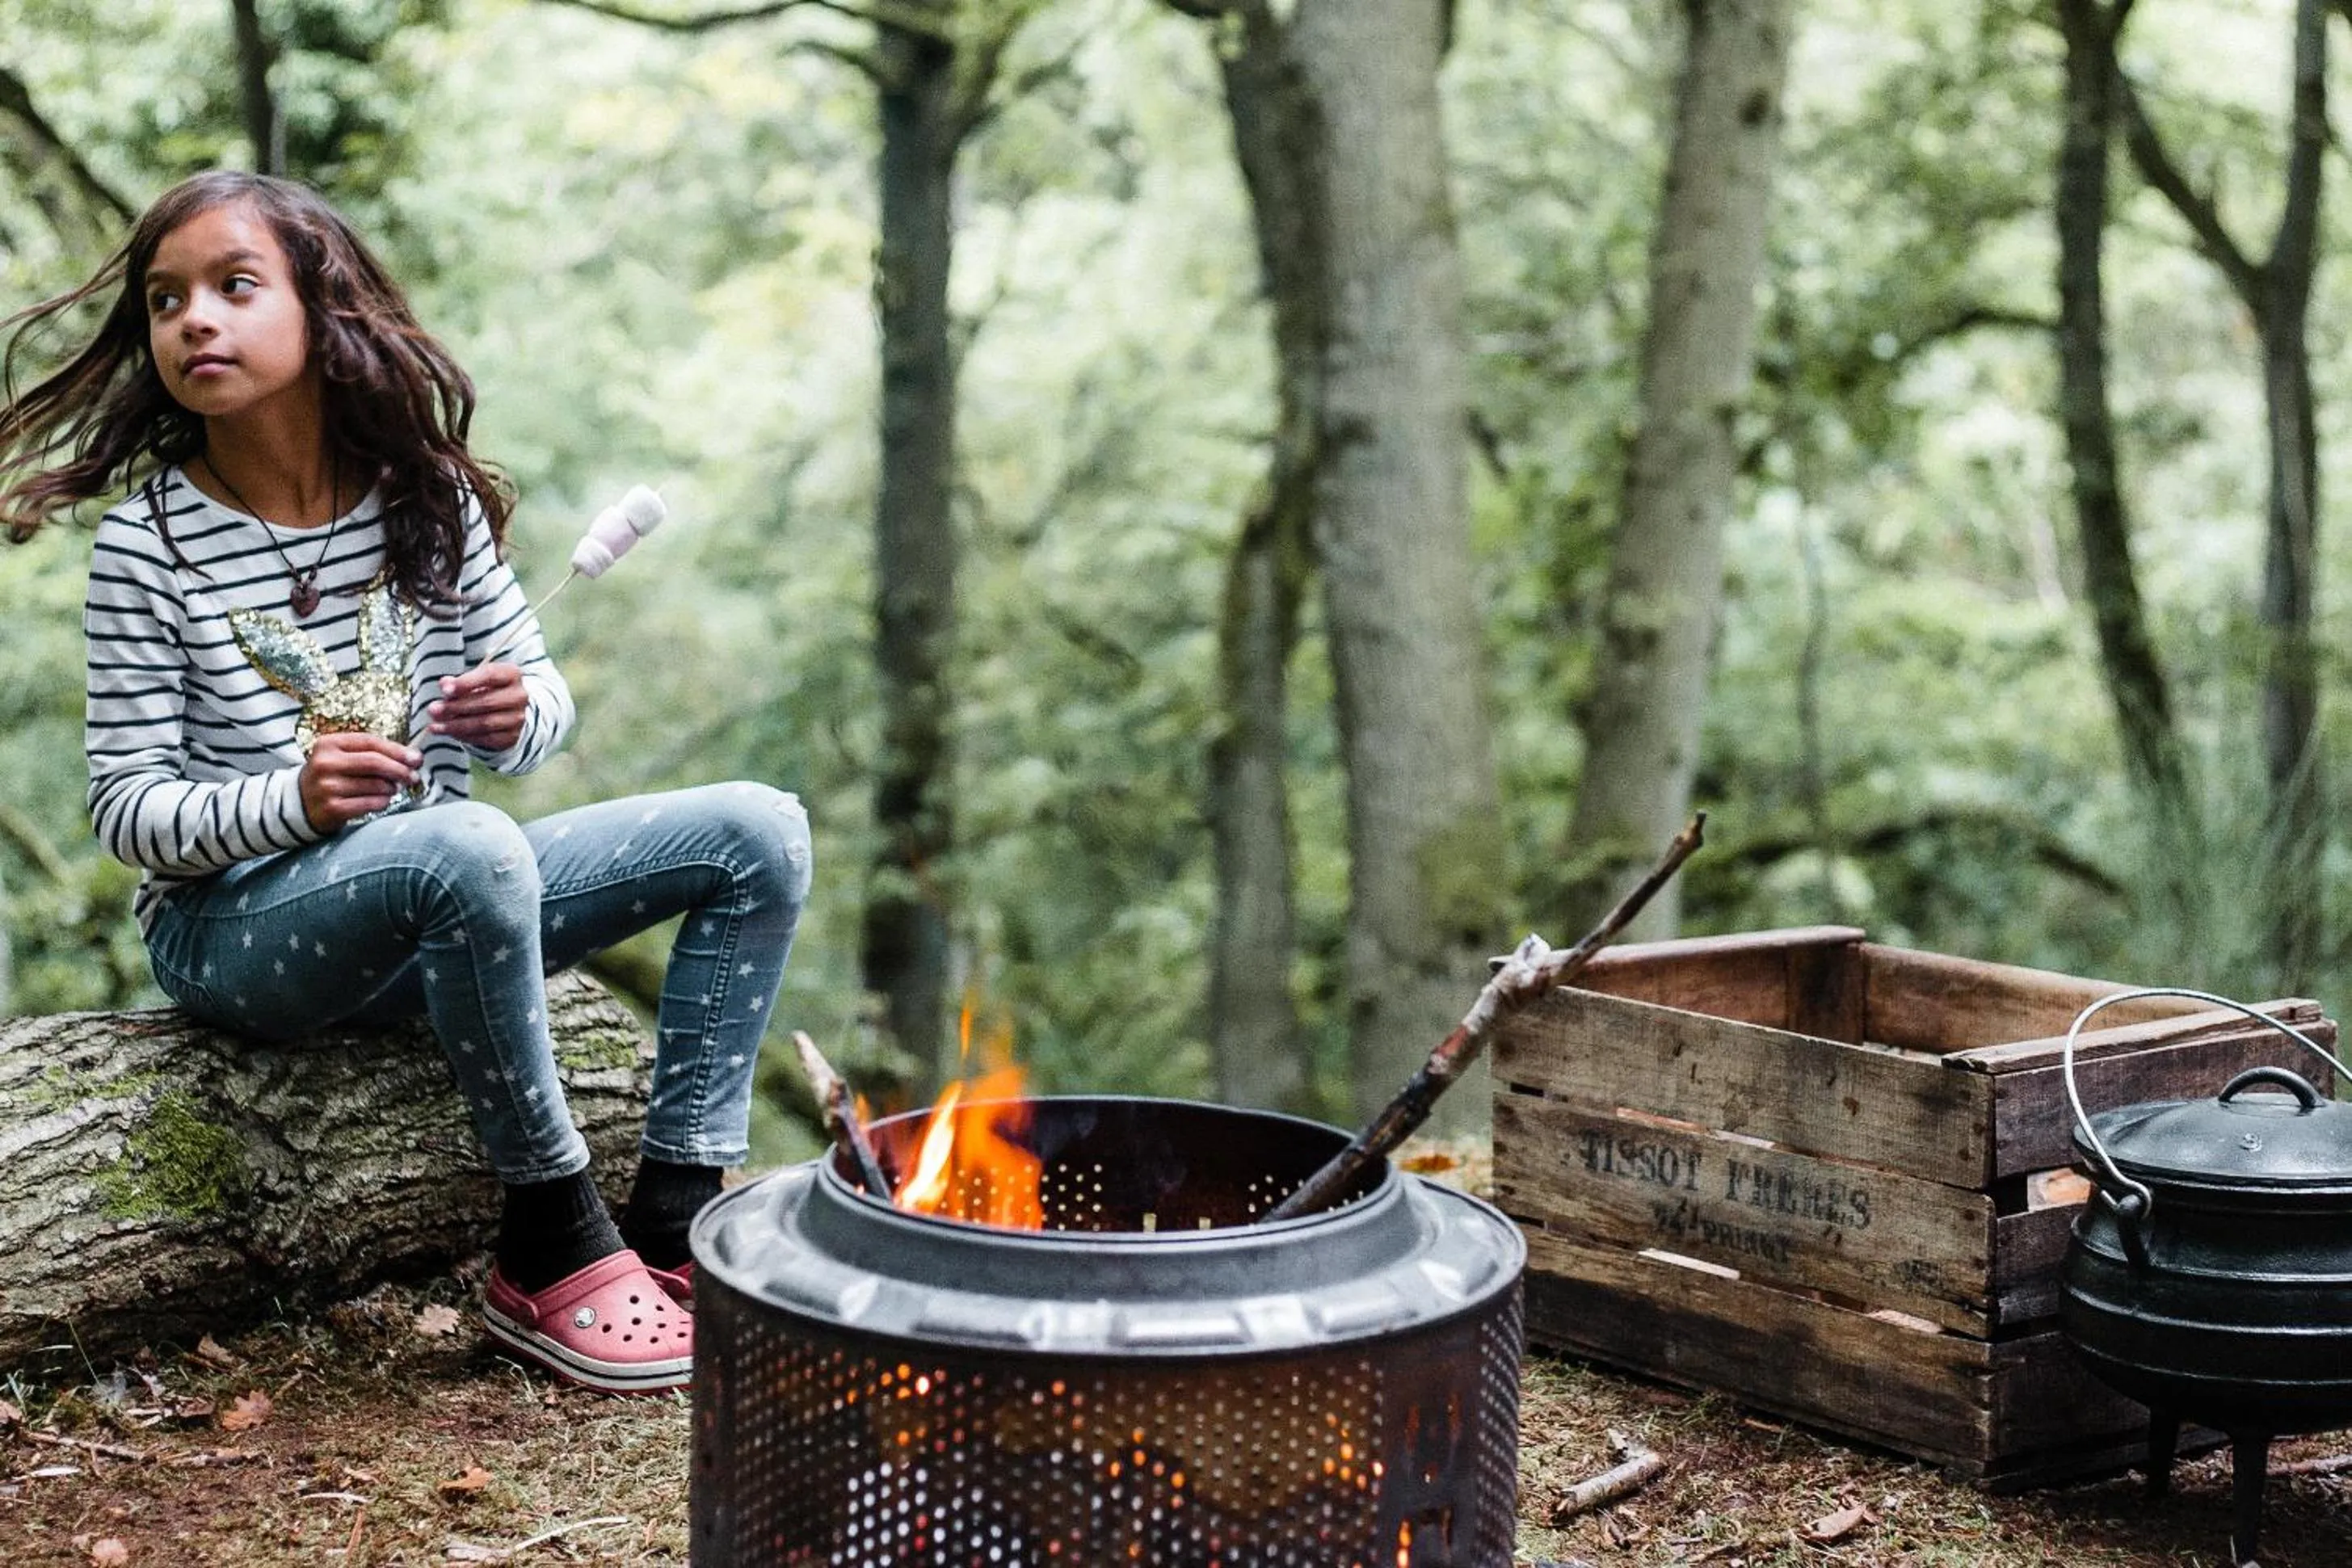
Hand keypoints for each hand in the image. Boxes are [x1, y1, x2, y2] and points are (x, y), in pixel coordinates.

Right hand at [301, 732, 421, 830]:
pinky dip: (383, 802)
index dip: (397, 750)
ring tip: (392, 788)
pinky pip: (371, 803)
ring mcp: (327, 786)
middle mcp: (325, 763)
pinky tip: (381, 800)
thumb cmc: (332, 776)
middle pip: (374, 762)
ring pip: (376, 785)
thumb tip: (412, 757)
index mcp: (329, 744)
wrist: (301, 803)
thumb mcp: (343, 756)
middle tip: (414, 776)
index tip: (416, 758)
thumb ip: (372, 752)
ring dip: (391, 788)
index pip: (370, 742)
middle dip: (400, 769)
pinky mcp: (332, 808)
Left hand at [429, 663, 526, 752]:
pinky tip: (448, 732)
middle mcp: (519, 696)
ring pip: (484, 723)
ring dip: (456, 725)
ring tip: (434, 726)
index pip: (489, 676)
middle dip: (456, 707)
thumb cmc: (485, 689)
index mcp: (511, 674)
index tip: (444, 690)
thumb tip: (444, 684)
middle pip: (486, 702)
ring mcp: (518, 718)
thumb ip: (458, 682)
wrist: (508, 710)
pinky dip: (464, 736)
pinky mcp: (511, 736)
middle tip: (433, 710)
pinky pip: (485, 738)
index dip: (466, 683)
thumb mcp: (473, 680)